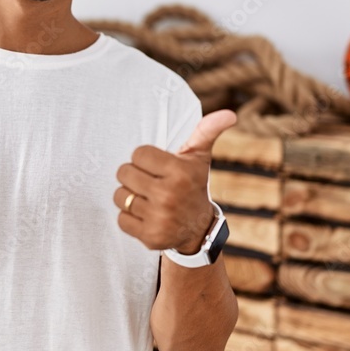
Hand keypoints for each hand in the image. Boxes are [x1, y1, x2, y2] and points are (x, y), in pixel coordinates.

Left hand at [113, 109, 236, 252]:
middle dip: (135, 176)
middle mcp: (168, 195)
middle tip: (151, 182)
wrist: (198, 228)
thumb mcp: (199, 157)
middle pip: (124, 173)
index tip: (157, 167)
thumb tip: (229, 114)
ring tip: (148, 199)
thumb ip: (207, 131)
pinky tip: (146, 215)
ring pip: (120, 196)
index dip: (145, 159)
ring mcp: (158, 218)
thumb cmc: (193, 185)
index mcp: (179, 172)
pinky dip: (130, 217)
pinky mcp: (149, 236)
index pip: (138, 154)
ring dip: (130, 196)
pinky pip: (121, 218)